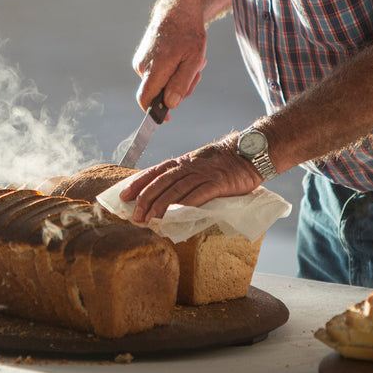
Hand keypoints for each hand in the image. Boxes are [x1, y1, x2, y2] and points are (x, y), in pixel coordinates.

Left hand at [119, 136, 262, 221]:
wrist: (248, 153)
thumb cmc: (223, 162)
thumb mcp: (199, 164)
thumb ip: (184, 176)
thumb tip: (167, 193)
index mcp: (183, 162)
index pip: (154, 171)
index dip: (138, 183)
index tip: (123, 195)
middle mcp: (189, 166)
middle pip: (161, 181)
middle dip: (144, 199)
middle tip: (134, 215)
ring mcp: (202, 174)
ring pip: (175, 189)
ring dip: (159, 205)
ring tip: (148, 219)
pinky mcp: (217, 183)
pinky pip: (197, 195)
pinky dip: (184, 205)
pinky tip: (174, 215)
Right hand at [131, 9, 206, 113]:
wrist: (177, 11)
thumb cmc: (188, 35)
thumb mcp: (193, 61)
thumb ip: (181, 84)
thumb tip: (170, 104)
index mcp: (154, 68)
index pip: (145, 99)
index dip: (154, 112)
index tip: (167, 118)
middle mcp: (142, 66)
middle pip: (158, 93)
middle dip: (178, 89)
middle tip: (196, 74)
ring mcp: (141, 62)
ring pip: (160, 83)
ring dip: (178, 78)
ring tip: (192, 61)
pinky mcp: (143, 58)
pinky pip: (157, 74)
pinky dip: (171, 71)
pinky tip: (181, 58)